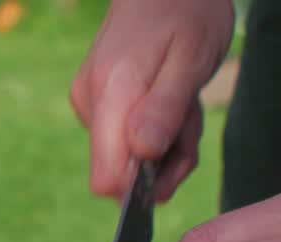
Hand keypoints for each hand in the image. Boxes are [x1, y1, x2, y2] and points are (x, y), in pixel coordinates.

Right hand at [70, 0, 234, 201]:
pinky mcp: (94, 101)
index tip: (173, 160)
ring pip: (125, 155)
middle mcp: (90, 102)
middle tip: (190, 121)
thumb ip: (165, 109)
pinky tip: (169, 99)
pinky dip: (155, 129)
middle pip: (119, 172)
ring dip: (166, 142)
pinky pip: (124, 136)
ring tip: (184, 103)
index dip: (141, 185)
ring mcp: (88, 102)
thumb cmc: (187, 13)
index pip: (106, 178)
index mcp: (112, 93)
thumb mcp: (192, 59)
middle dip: (163, 161)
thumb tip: (143, 155)